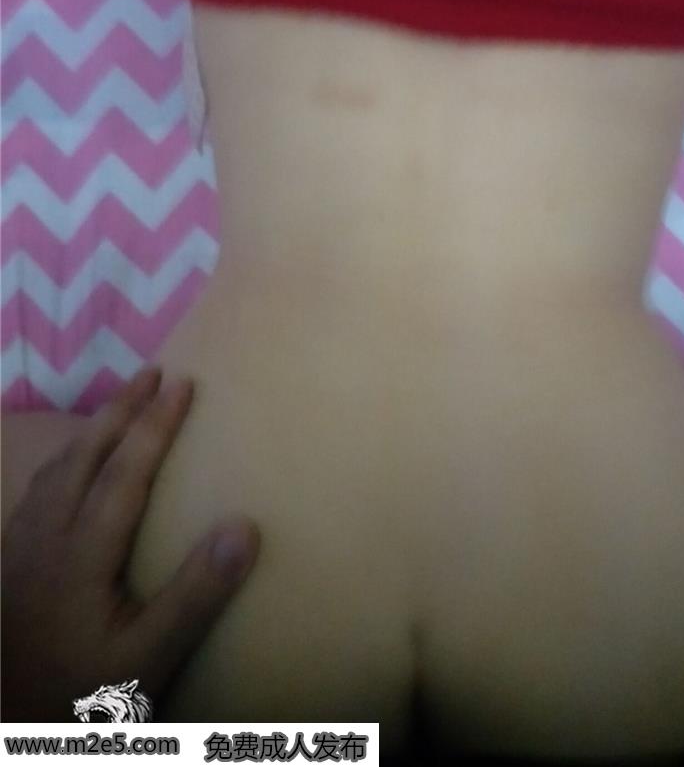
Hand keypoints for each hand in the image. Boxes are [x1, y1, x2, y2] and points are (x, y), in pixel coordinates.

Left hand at [1, 368, 260, 721]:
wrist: (11, 728)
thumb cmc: (82, 693)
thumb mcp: (148, 659)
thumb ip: (196, 594)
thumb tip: (244, 525)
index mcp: (82, 553)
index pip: (124, 472)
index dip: (155, 425)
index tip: (183, 382)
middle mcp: (46, 537)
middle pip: (84, 455)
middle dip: (120, 409)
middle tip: (153, 372)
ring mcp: (21, 549)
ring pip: (55, 469)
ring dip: (91, 429)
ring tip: (119, 406)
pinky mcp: (9, 564)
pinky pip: (36, 490)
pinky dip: (63, 460)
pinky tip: (70, 468)